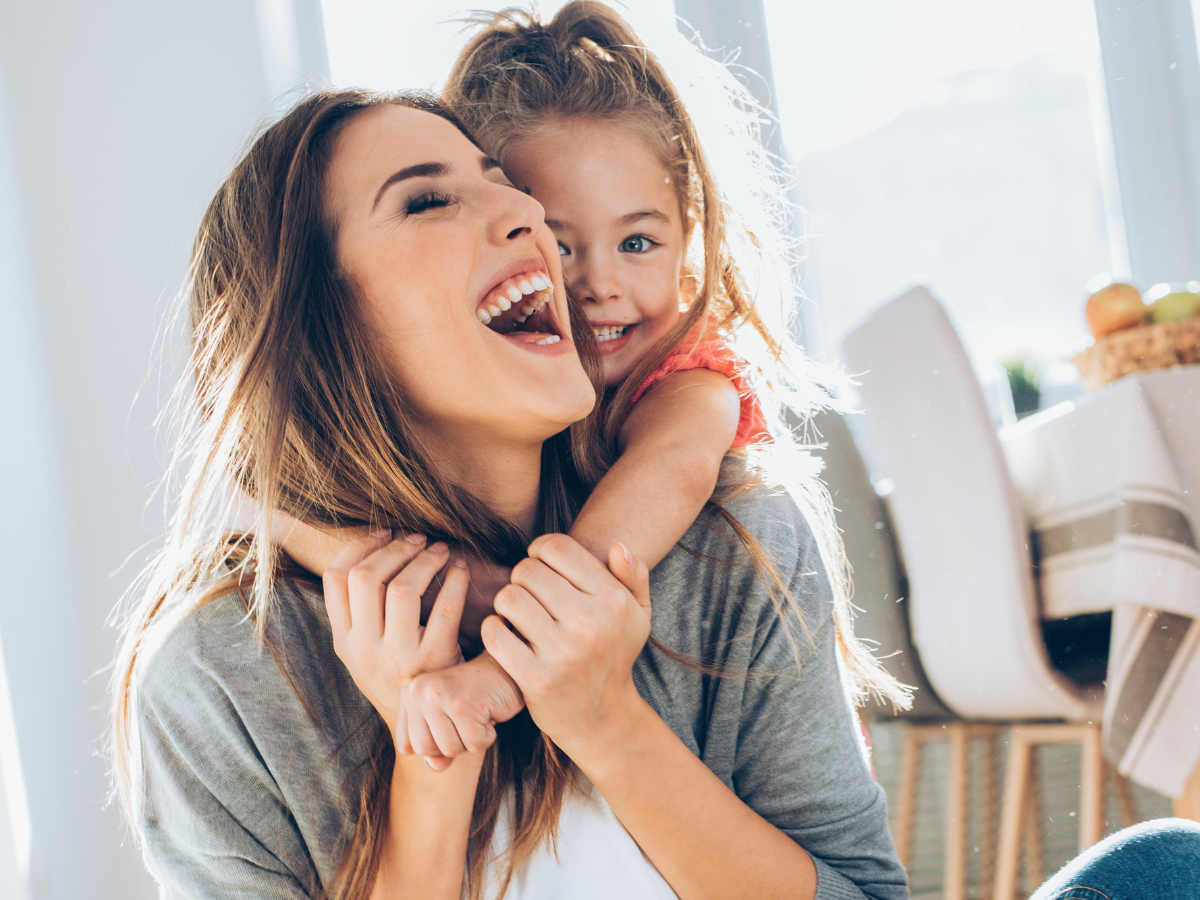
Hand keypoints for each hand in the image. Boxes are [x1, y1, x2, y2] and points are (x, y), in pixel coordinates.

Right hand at [323, 532, 466, 733]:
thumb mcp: (365, 653)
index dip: (359, 547)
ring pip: (403, 589)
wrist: (427, 727)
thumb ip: (361, 613)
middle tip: (417, 539)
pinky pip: (445, 608)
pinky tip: (461, 570)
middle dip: (395, 549)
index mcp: (344, 642)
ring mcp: (398, 657)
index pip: (335, 580)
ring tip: (439, 550)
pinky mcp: (433, 661)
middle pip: (367, 578)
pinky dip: (455, 581)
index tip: (383, 534)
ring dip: (424, 560)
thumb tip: (370, 550)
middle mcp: (365, 650)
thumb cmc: (399, 677)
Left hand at [397, 652, 524, 770]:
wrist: (505, 669)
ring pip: (450, 749)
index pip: (406, 746)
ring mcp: (438, 697)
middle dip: (452, 743)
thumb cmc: (476, 698)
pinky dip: (488, 736)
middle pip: (426, 749)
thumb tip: (434, 767)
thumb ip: (437, 749)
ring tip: (477, 714)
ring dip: (471, 740)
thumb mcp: (449, 724)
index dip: (432, 746)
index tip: (449, 725)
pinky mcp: (462, 705)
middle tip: (466, 719)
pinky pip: (474, 744)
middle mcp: (418, 692)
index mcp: (409, 694)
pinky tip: (489, 713)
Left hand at [480, 536, 650, 758]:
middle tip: (528, 594)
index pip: (558, 547)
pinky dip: (494, 629)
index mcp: (613, 600)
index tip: (540, 567)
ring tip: (516, 614)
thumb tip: (619, 547)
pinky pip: (496, 633)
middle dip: (521, 578)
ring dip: (505, 602)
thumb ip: (634, 576)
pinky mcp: (537, 678)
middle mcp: (591, 623)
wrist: (603, 719)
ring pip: (509, 598)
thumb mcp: (638, 616)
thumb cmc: (614, 656)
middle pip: (528, 571)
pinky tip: (505, 636)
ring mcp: (563, 652)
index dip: (540, 550)